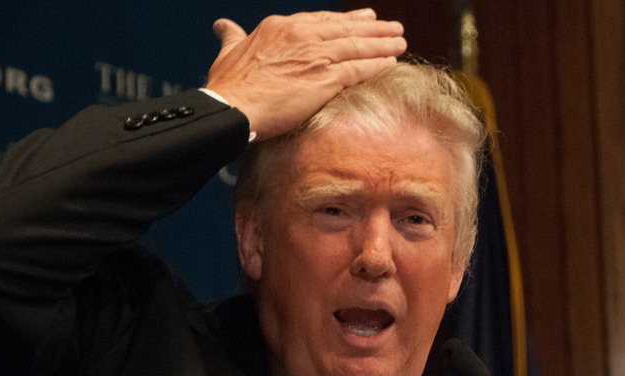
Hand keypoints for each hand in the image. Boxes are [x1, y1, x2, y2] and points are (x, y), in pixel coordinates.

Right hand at [205, 9, 405, 140]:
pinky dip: (377, 65)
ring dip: (382, 44)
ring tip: (400, 42)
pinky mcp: (325, 79)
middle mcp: (302, 37)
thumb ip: (232, 38)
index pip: (322, 21)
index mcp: (281, 28)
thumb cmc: (227, 87)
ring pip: (357, 46)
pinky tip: (391, 62)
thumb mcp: (228, 53)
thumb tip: (223, 26)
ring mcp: (316, 56)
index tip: (363, 18)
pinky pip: (358, 69)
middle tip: (392, 27)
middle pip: (346, 29)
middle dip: (372, 28)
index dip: (345, 20)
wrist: (232, 108)